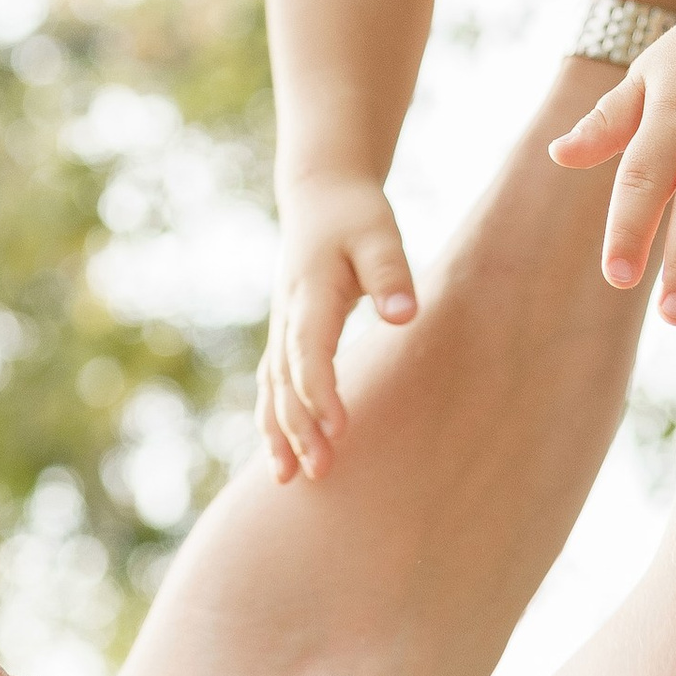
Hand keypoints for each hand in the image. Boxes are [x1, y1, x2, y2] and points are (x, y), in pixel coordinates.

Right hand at [259, 175, 417, 484]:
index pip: (309, 353)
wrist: (320, 195)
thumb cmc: (356, 215)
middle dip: (298, 428)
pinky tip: (283, 455)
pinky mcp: (287, 335)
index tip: (339, 431)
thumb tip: (404, 316)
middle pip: (284, 381)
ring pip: (272, 387)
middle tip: (320, 473)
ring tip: (287, 481)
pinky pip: (273, 384)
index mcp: (310, 293)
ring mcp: (282, 327)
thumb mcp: (380, 233)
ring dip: (278, 432)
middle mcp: (288, 316)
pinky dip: (274, 419)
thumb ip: (390, 273)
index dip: (320, 393)